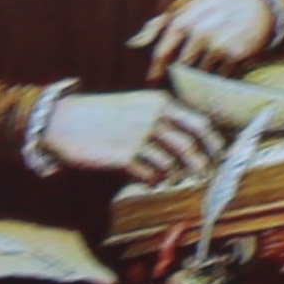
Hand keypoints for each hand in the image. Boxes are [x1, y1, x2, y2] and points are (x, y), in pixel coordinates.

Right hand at [38, 87, 224, 187]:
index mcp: (159, 101)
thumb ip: (162, 118)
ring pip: (172, 164)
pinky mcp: (124, 157)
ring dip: (177, 176)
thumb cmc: (101, 115)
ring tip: (176, 181)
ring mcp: (138, 137)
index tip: (221, 157)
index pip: (199, 123)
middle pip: (191, 146)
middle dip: (204, 165)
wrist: (62, 121)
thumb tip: (190, 142)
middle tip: (208, 177)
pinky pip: (150, 176)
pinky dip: (154, 182)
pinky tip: (149, 180)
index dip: (214, 144)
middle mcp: (153, 117)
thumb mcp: (135, 106)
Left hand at [133, 0, 283, 82]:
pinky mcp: (236, 56)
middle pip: (180, 70)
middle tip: (179, 84)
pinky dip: (218, 78)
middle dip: (178, 78)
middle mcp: (199, 33)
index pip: (162, 55)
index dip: (156, 72)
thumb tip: (132, 44)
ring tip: (201, 77)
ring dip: (199, 80)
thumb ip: (156, 26)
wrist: (253, 1)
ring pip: (200, 76)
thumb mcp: (182, 8)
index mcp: (182, 21)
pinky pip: (220, 78)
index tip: (154, 83)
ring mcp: (218, 46)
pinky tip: (219, 70)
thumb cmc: (211, 5)